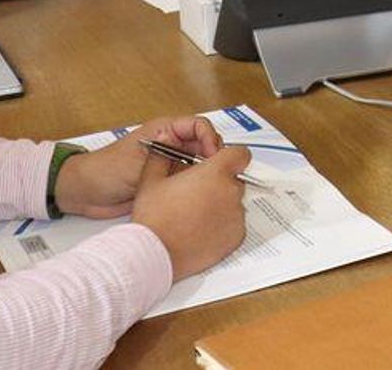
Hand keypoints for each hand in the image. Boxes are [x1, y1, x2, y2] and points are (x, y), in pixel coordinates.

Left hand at [53, 116, 223, 218]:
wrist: (84, 194)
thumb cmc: (105, 170)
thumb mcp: (140, 159)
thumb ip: (171, 154)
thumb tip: (202, 154)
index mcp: (164, 130)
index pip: (199, 126)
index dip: (210, 139)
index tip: (212, 156)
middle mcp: (170, 145)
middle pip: (204, 145)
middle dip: (212, 157)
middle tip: (214, 174)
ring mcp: (169, 164)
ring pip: (199, 164)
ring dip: (205, 173)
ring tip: (208, 186)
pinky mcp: (167, 182)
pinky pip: (189, 181)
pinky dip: (196, 186)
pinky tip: (198, 195)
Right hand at [130, 143, 250, 280]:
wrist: (152, 253)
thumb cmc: (153, 218)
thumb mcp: (151, 179)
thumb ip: (162, 154)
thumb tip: (165, 138)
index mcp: (215, 173)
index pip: (240, 154)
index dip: (229, 157)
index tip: (218, 164)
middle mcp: (231, 192)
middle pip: (234, 180)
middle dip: (219, 184)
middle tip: (195, 194)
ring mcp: (236, 216)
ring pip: (234, 203)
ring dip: (220, 205)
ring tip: (193, 216)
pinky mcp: (236, 237)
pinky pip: (234, 225)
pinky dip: (222, 226)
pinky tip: (199, 230)